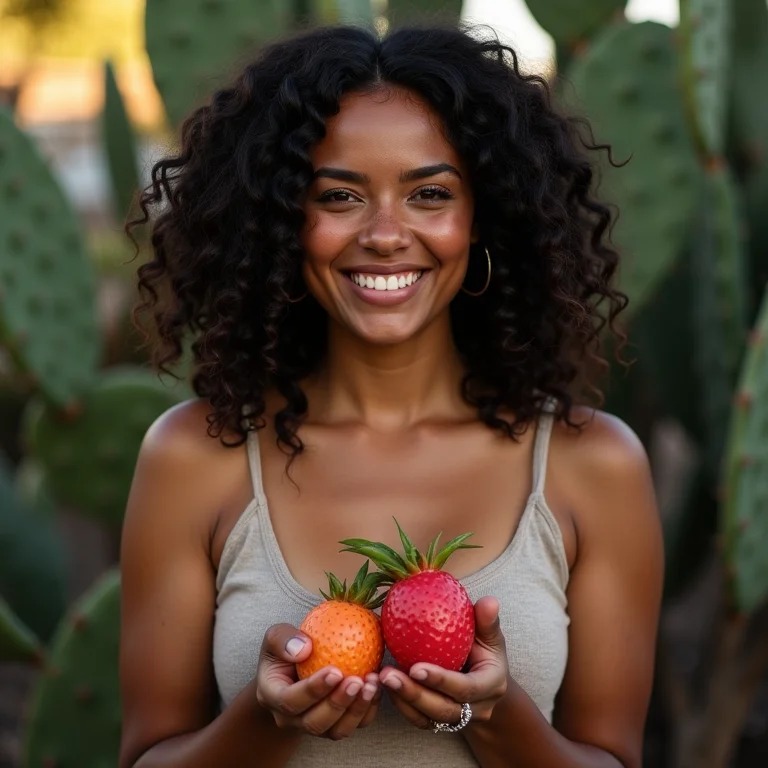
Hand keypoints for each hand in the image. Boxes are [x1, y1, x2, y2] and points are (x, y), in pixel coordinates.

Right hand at [254, 623, 380, 739]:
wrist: (291, 670)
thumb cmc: (284, 649)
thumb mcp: (276, 637)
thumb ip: (283, 640)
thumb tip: (303, 649)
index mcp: (273, 697)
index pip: (291, 701)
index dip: (313, 690)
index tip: (335, 671)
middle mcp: (292, 719)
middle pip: (315, 723)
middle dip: (338, 704)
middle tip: (356, 680)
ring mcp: (315, 725)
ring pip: (337, 730)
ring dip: (357, 709)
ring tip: (371, 684)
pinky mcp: (335, 725)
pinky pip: (354, 725)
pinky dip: (368, 710)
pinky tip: (377, 686)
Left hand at [380, 596, 507, 728]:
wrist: (486, 682)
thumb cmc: (486, 650)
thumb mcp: (490, 635)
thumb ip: (487, 621)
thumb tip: (489, 601)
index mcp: (491, 687)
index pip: (466, 689)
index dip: (441, 681)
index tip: (415, 667)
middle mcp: (477, 709)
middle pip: (443, 709)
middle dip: (414, 694)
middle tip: (388, 676)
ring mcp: (458, 720)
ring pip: (428, 718)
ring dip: (403, 699)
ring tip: (382, 678)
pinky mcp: (440, 722)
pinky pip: (419, 719)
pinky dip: (401, 705)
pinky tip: (384, 685)